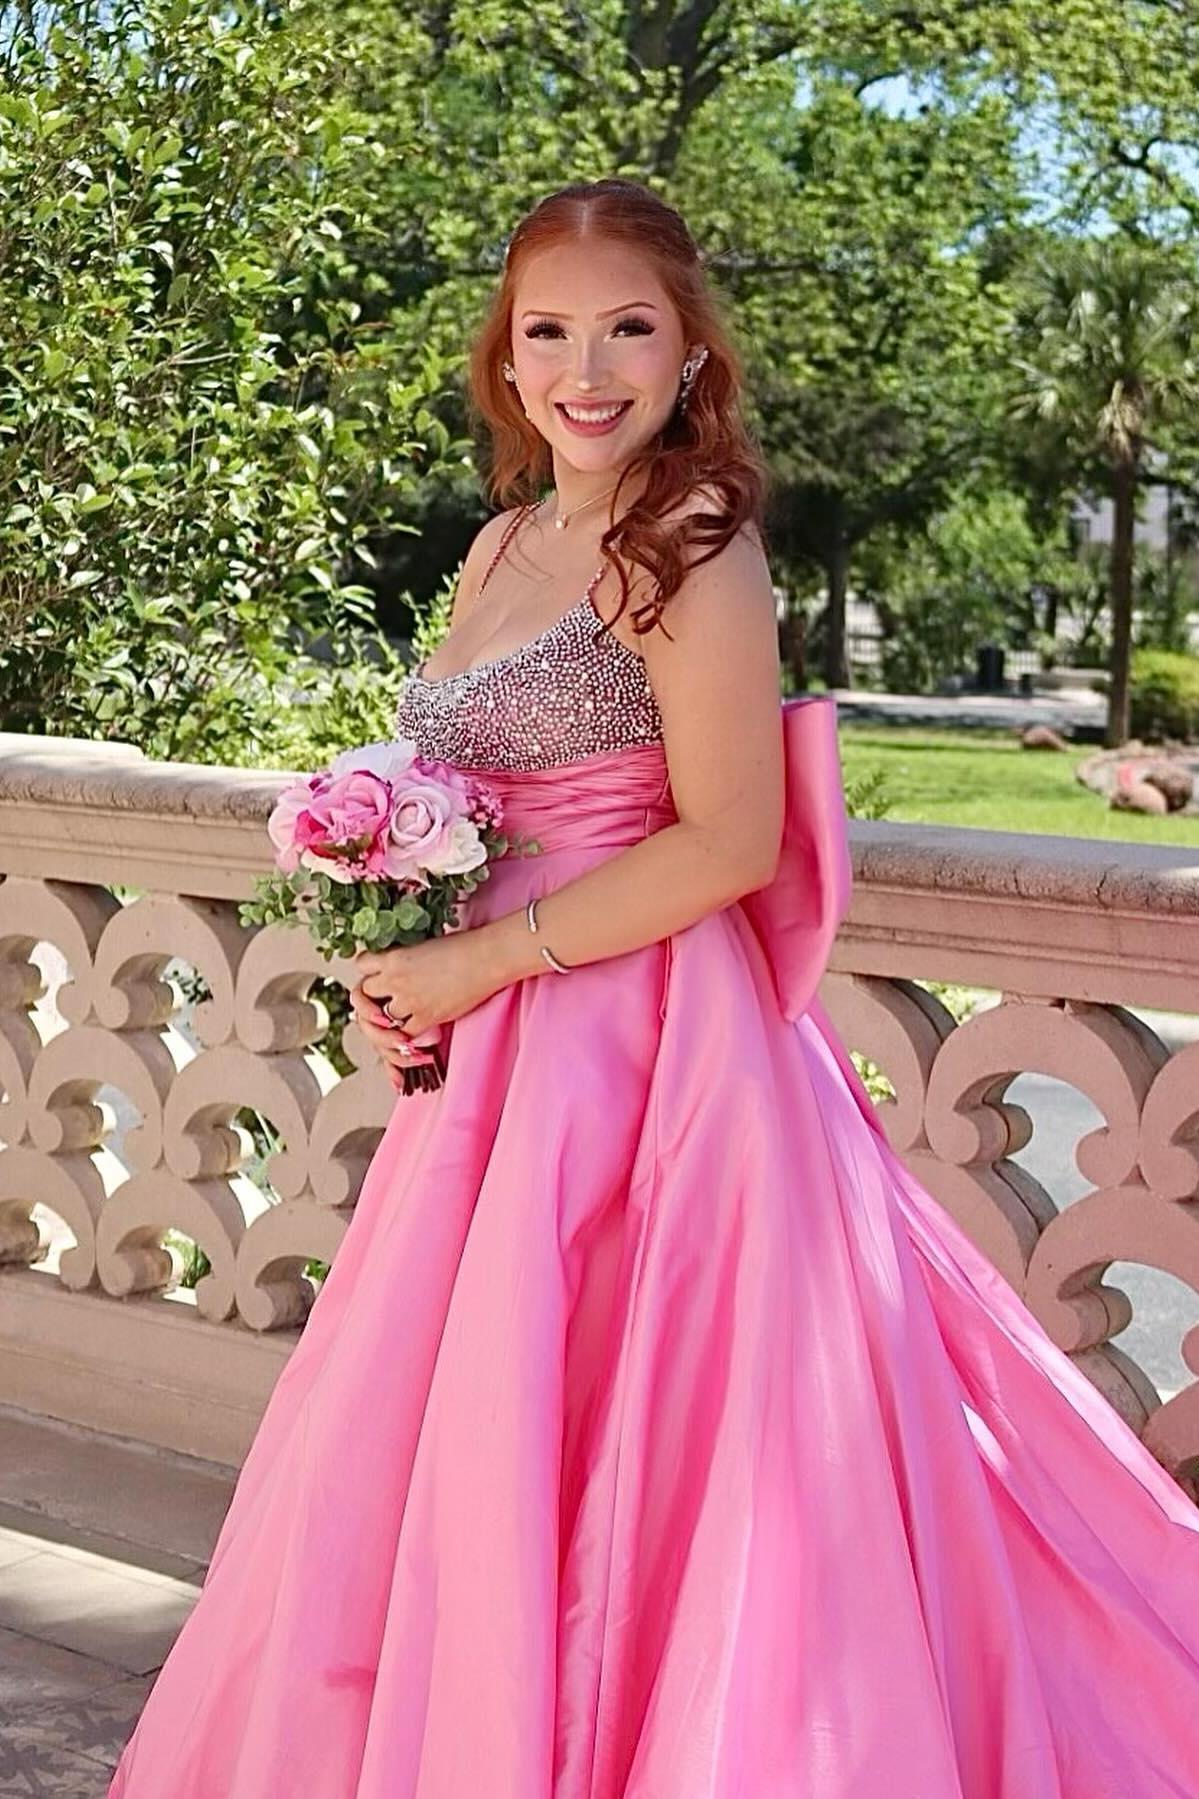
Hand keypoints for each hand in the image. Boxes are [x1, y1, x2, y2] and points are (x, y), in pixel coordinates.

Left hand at [350, 932, 496, 1081]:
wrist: (486, 958)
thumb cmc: (463, 947)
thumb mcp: (424, 946)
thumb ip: (405, 959)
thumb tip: (402, 972)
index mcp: (393, 957)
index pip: (362, 965)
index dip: (368, 971)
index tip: (375, 976)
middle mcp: (395, 979)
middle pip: (362, 994)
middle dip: (369, 1000)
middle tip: (377, 1004)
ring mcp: (409, 1001)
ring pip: (379, 1019)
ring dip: (385, 1021)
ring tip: (394, 1021)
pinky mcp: (426, 1018)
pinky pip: (403, 1036)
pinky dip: (405, 1038)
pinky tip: (411, 1033)